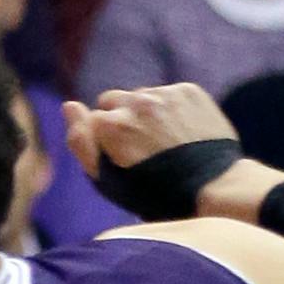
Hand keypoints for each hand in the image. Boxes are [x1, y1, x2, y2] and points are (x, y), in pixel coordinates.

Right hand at [62, 85, 238, 179]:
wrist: (214, 187)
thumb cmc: (153, 192)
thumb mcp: (106, 178)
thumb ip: (81, 142)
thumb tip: (69, 106)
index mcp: (109, 123)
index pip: (90, 120)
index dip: (103, 141)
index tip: (119, 159)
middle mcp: (134, 101)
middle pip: (113, 101)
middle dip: (120, 119)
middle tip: (139, 147)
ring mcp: (164, 93)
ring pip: (140, 96)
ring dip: (144, 112)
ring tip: (162, 141)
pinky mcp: (189, 90)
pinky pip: (167, 93)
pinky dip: (169, 109)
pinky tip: (180, 132)